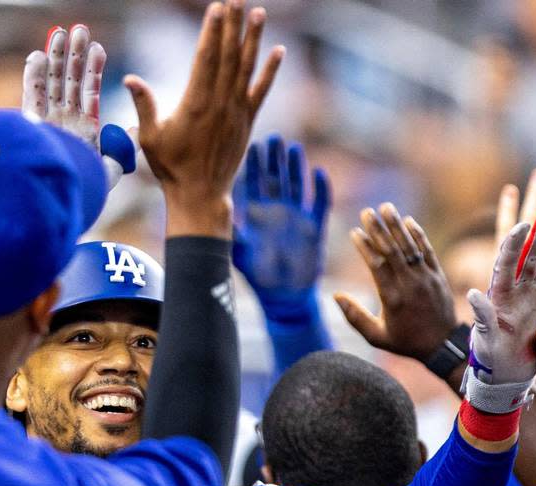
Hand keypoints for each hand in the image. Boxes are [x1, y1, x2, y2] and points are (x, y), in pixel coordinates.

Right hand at [22, 25, 134, 188]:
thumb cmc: (83, 190)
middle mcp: (64, 123)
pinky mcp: (30, 127)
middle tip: (78, 31)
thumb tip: (133, 127)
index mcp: (82, 129)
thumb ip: (123, 147)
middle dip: (73, 56)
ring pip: (51, 84)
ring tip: (60, 34)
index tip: (98, 48)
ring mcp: (46, 123)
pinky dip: (33, 77)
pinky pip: (30, 97)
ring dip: (55, 59)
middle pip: (69, 83)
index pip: (89, 93)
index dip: (93, 70)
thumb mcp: (109, 169)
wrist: (56, 203)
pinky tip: (38, 56)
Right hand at [124, 1, 283, 237]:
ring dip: (253, 39)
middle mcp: (220, 103)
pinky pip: (261, 90)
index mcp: (195, 103)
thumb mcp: (151, 138)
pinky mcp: (247, 122)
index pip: (206, 57)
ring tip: (259, 12)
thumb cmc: (171, 168)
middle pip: (228, 55)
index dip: (212, 30)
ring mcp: (237, 112)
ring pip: (247, 68)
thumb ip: (145, 105)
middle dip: (232, 25)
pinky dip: (270, 71)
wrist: (200, 195)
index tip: (217, 7)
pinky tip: (278, 51)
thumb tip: (130, 79)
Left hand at [232, 134, 329, 315]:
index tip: (251, 145)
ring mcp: (297, 216)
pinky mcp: (315, 226)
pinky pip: (320, 204)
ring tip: (294, 148)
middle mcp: (276, 210)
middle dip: (274, 158)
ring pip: (297, 185)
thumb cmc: (258, 275)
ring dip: (296, 168)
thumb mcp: (239, 251)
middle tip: (273, 139)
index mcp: (255, 214)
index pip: (254, 182)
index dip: (254, 164)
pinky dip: (320, 189)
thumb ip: (230, 230)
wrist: (284, 296)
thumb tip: (214, 211)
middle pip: (276, 177)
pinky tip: (318, 173)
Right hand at [335, 203, 457, 360]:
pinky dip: (418, 235)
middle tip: (367, 212)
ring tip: (386, 207)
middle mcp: (409, 285)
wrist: (442, 345)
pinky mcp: (439, 276)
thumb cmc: (405, 342)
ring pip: (410, 247)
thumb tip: (336, 296)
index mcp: (392, 298)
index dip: (365, 246)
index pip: (377, 265)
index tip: (355, 232)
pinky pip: (427, 251)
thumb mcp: (375, 336)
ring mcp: (426, 279)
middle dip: (378, 229)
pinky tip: (408, 221)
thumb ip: (355, 316)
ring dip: (397, 226)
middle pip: (392, 250)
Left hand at [467, 211, 535, 394]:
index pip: (505, 264)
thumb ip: (482, 315)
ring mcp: (532, 296)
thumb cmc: (490, 358)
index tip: (523, 225)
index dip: (513, 244)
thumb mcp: (485, 338)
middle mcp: (515, 291)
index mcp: (498, 295)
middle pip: (529, 257)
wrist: (505, 374)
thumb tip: (472, 294)